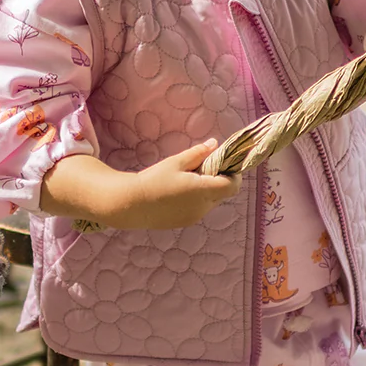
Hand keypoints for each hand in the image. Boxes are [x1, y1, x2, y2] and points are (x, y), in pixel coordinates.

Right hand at [121, 139, 242, 229]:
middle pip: (223, 193)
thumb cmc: (154, 180)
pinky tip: (180, 192)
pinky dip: (198, 200)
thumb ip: (198, 153)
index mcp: (203, 190)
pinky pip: (200, 209)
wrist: (131, 204)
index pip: (233, 185)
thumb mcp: (176, 162)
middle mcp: (203, 207)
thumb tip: (214, 144)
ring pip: (212, 202)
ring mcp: (195, 217)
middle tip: (204, 168)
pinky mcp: (186, 222)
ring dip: (208, 190)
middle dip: (219, 180)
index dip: (234, 174)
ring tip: (188, 180)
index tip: (224, 164)